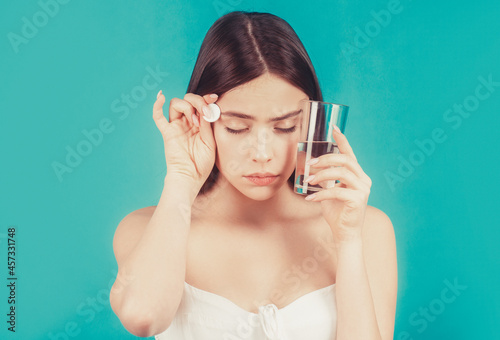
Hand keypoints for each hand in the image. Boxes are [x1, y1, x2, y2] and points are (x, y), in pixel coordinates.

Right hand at [153, 91, 217, 189]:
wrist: (191, 177)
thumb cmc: (202, 163)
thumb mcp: (210, 141)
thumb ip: (207, 124)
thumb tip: (206, 108)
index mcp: (199, 124)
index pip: (200, 104)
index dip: (206, 98)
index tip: (214, 97)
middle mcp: (187, 123)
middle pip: (188, 100)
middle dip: (197, 102)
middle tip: (204, 113)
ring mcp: (176, 127)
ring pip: (176, 104)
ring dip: (187, 107)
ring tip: (195, 121)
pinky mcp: (167, 132)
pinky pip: (158, 117)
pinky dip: (157, 105)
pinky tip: (160, 97)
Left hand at [303, 127, 371, 243]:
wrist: (344, 233)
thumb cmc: (337, 212)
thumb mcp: (329, 191)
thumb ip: (325, 179)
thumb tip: (311, 167)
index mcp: (358, 175)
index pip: (350, 154)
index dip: (342, 140)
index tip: (334, 128)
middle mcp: (363, 180)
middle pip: (346, 160)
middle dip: (327, 158)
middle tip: (311, 163)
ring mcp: (363, 189)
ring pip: (342, 173)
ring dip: (322, 175)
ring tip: (308, 180)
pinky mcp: (358, 200)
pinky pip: (337, 191)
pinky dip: (321, 193)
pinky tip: (310, 198)